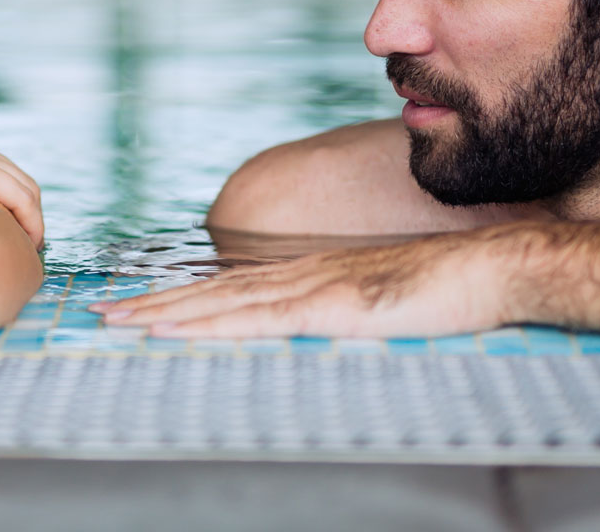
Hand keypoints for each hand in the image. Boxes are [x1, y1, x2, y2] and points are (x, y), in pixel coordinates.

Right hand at [0, 127, 43, 246]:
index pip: (2, 177)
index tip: (15, 240)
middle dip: (30, 216)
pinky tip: (24, 246)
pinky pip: (19, 196)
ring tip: (27, 254)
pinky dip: (29, 221)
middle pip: (19, 181)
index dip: (16, 209)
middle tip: (27, 251)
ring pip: (24, 189)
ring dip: (32, 222)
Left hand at [88, 227, 527, 337]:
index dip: (185, 299)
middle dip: (157, 305)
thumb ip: (352, 311)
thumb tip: (328, 327)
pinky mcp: (334, 308)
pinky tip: (181, 331)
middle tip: (105, 314)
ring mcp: (317, 289)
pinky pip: (262, 319)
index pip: (235, 290)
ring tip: (122, 322)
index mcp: (316, 276)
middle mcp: (305, 276)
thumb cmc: (452, 289)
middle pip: (215, 293)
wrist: (494, 268)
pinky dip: (213, 325)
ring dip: (168, 315)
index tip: (143, 307)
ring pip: (225, 304)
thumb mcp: (388, 303)